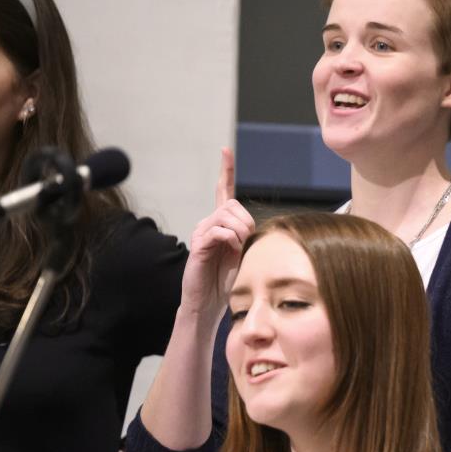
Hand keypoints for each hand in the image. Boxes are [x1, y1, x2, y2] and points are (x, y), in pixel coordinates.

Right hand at [181, 147, 253, 321]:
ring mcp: (202, 232)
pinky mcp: (198, 244)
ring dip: (240, 231)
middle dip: (247, 222)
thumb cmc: (229, 279)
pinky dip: (230, 239)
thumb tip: (251, 225)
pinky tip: (231, 250)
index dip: (226, 170)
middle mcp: (209, 222)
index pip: (224, 191)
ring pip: (226, 216)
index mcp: (222, 222)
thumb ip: (247, 235)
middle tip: (247, 242)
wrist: (210, 301)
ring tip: (239, 249)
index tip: (225, 150)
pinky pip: (218, 231)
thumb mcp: (245, 252)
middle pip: (232, 205)